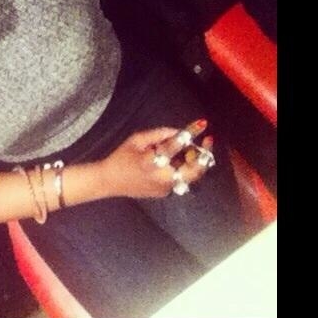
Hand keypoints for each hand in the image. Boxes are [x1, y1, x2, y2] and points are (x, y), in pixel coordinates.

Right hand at [93, 120, 214, 198]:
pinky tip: (176, 161)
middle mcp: (162, 178)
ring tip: (190, 150)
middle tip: (207, 141)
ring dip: (194, 161)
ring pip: (190, 175)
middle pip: (194, 169)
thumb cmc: (121, 157)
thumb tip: (177, 131)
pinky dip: (182, 168)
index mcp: (151, 162)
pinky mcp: (165, 193)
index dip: (189, 133)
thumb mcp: (135, 140)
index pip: (175, 145)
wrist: (109, 182)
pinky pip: (180, 179)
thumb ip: (158, 134)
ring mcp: (165, 188)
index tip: (202, 124)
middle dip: (204, 154)